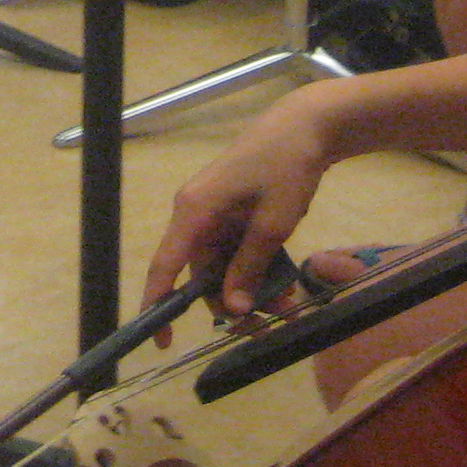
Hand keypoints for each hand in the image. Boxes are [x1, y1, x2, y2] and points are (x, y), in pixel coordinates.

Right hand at [142, 89, 336, 320]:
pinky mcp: (233, 211)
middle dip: (230, 303)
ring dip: (249, 289)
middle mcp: (196, 213)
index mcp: (194, 211)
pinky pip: (237, 250)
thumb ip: (249, 266)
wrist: (308, 124)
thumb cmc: (286, 166)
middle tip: (265, 325)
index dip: (159, 305)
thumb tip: (232, 309)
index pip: (165, 266)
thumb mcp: (272, 223)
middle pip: (201, 273)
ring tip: (286, 306)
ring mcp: (215, 212)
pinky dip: (256, 268)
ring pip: (223, 266)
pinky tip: (284, 284)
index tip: (161, 342)